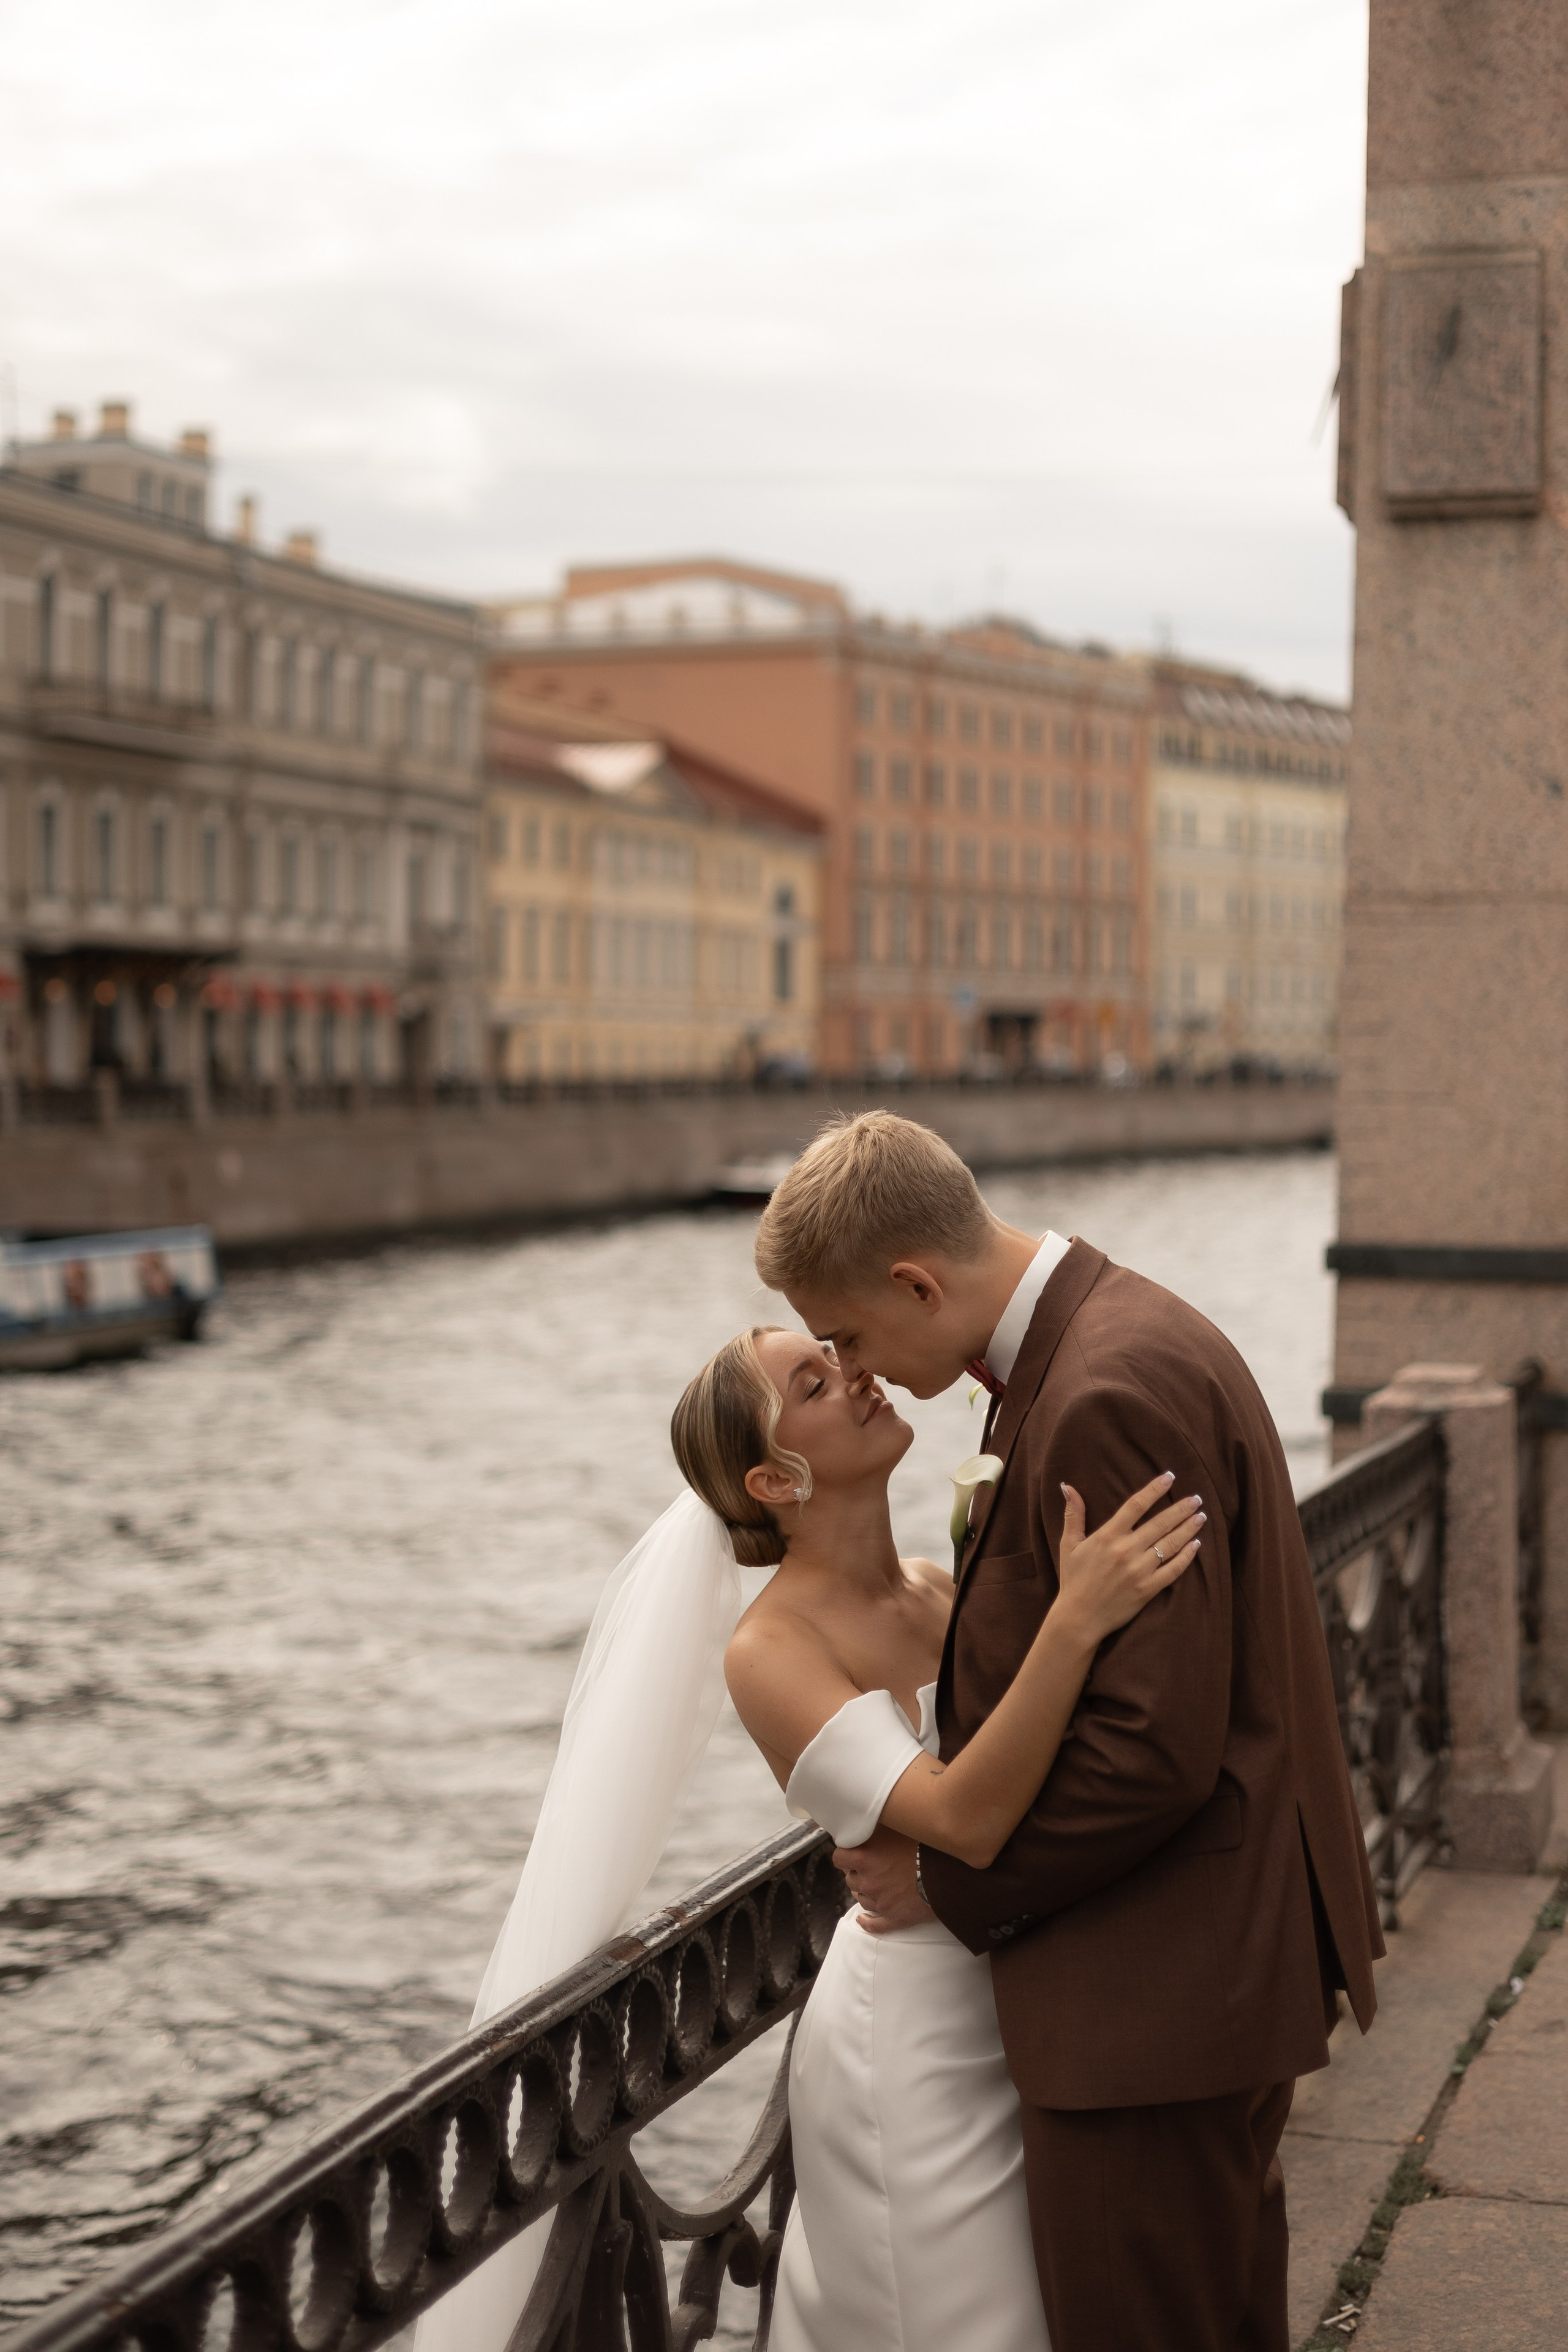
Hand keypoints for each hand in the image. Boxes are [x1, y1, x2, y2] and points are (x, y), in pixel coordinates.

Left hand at [831, 1823, 927, 1935]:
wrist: (947, 1874)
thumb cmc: (923, 1847)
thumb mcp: (896, 1829)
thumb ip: (874, 1827)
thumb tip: (860, 1821)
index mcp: (865, 1859)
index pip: (839, 1858)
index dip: (844, 1855)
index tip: (850, 1852)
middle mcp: (869, 1882)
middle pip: (851, 1879)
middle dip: (857, 1873)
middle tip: (871, 1866)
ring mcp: (880, 1902)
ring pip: (861, 1899)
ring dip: (865, 1892)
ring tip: (877, 1883)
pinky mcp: (893, 1918)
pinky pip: (874, 1924)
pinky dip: (867, 1922)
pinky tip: (863, 1919)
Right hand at [1055, 1471, 1203, 1647]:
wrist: (1079, 1618)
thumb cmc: (1073, 1579)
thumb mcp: (1068, 1544)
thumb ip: (1073, 1514)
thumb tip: (1067, 1486)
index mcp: (1107, 1536)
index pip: (1136, 1505)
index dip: (1155, 1489)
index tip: (1170, 1477)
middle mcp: (1126, 1550)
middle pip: (1160, 1523)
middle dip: (1181, 1508)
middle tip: (1196, 1498)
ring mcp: (1139, 1571)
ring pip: (1170, 1544)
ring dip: (1188, 1529)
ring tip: (1200, 1517)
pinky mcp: (1148, 1589)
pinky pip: (1173, 1570)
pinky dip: (1187, 1556)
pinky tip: (1196, 1545)